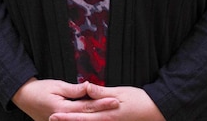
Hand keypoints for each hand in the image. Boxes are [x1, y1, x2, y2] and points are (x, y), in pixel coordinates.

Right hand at [12, 78, 119, 120]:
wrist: (24, 98)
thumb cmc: (39, 90)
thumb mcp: (57, 86)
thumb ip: (74, 90)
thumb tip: (89, 87)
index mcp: (62, 109)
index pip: (87, 106)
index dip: (102, 103)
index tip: (115, 100)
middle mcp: (63, 119)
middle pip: (88, 117)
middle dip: (104, 112)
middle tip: (118, 107)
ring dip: (96, 118)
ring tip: (111, 114)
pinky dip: (86, 119)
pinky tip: (95, 116)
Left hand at [48, 83, 165, 120]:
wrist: (155, 111)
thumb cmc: (139, 100)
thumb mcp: (120, 92)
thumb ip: (102, 92)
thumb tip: (87, 88)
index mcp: (105, 114)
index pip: (82, 115)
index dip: (67, 116)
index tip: (53, 114)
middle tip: (51, 119)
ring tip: (61, 120)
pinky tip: (82, 119)